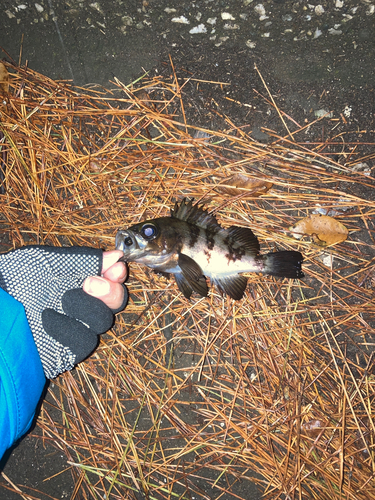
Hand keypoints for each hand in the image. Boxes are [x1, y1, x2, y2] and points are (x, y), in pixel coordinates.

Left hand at [0, 246, 127, 378]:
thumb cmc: (15, 282)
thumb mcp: (48, 261)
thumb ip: (84, 259)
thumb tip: (116, 257)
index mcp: (77, 280)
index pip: (110, 278)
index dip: (117, 275)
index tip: (116, 269)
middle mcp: (80, 304)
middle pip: (115, 301)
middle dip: (110, 291)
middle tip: (91, 285)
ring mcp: (75, 327)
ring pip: (103, 320)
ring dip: (86, 309)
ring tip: (61, 302)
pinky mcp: (67, 351)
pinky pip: (85, 340)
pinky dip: (69, 329)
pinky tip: (49, 322)